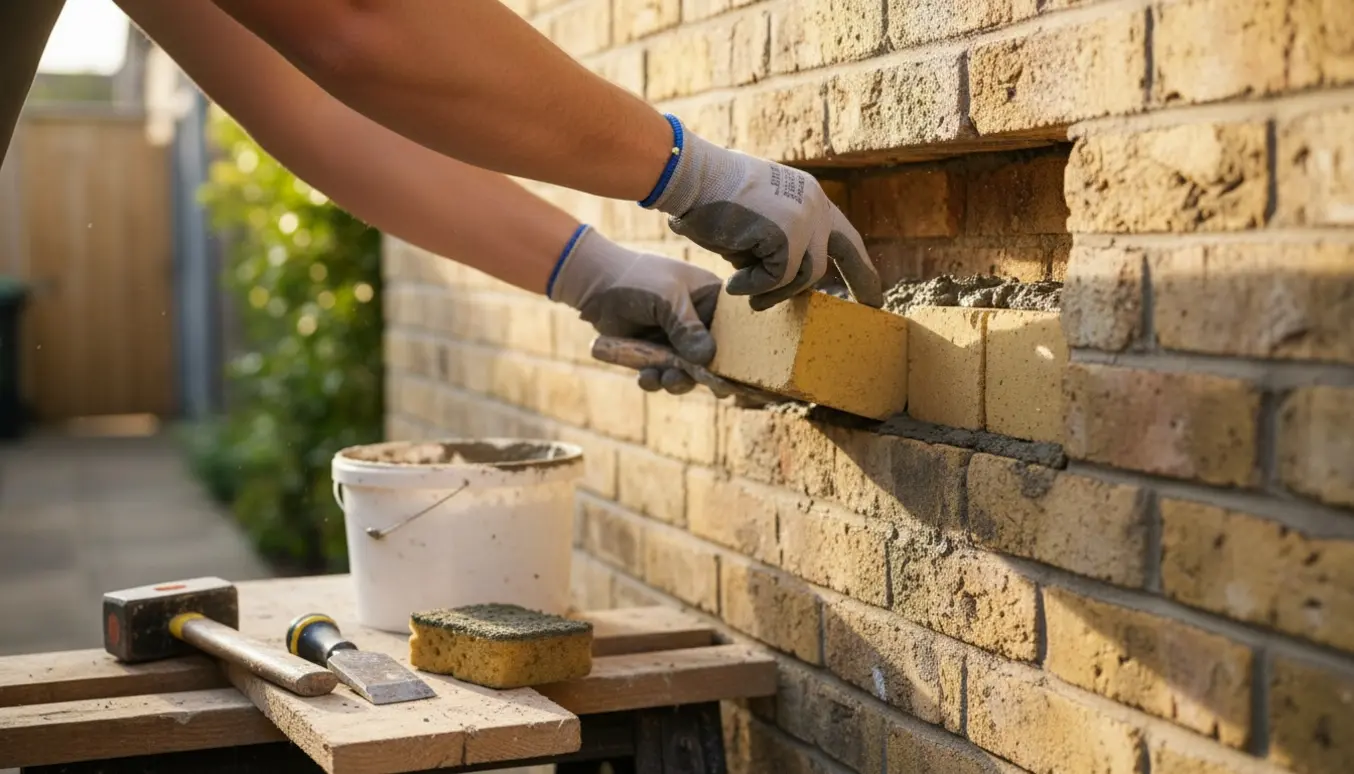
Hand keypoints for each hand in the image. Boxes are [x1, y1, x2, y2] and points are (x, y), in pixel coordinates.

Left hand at [548, 225, 721, 393]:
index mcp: (712, 300)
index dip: (733, 355)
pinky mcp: (655, 353)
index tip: (730, 378)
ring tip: (662, 379)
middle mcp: (699, 322)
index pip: (733, 331)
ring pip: (686, 371)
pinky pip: (661, 374)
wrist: (597, 283)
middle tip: (688, 381)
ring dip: (676, 381)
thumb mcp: (667, 298)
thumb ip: (687, 328)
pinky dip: (655, 380)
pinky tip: (645, 377)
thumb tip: (707, 358)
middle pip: (711, 358)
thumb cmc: (639, 279)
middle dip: (700, 375)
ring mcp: (677, 340)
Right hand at [641, 114, 882, 310]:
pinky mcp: (789, 233)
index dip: (857, 265)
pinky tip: (733, 285)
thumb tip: (783, 281)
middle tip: (873, 305)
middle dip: (860, 280)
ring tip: (749, 297)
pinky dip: (753, 286)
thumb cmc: (709, 200)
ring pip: (804, 274)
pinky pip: (777, 277)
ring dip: (773, 291)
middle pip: (837, 256)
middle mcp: (813, 204)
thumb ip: (776, 243)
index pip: (842, 235)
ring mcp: (804, 217)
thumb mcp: (755, 221)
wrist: (691, 178)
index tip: (872, 291)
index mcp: (807, 196)